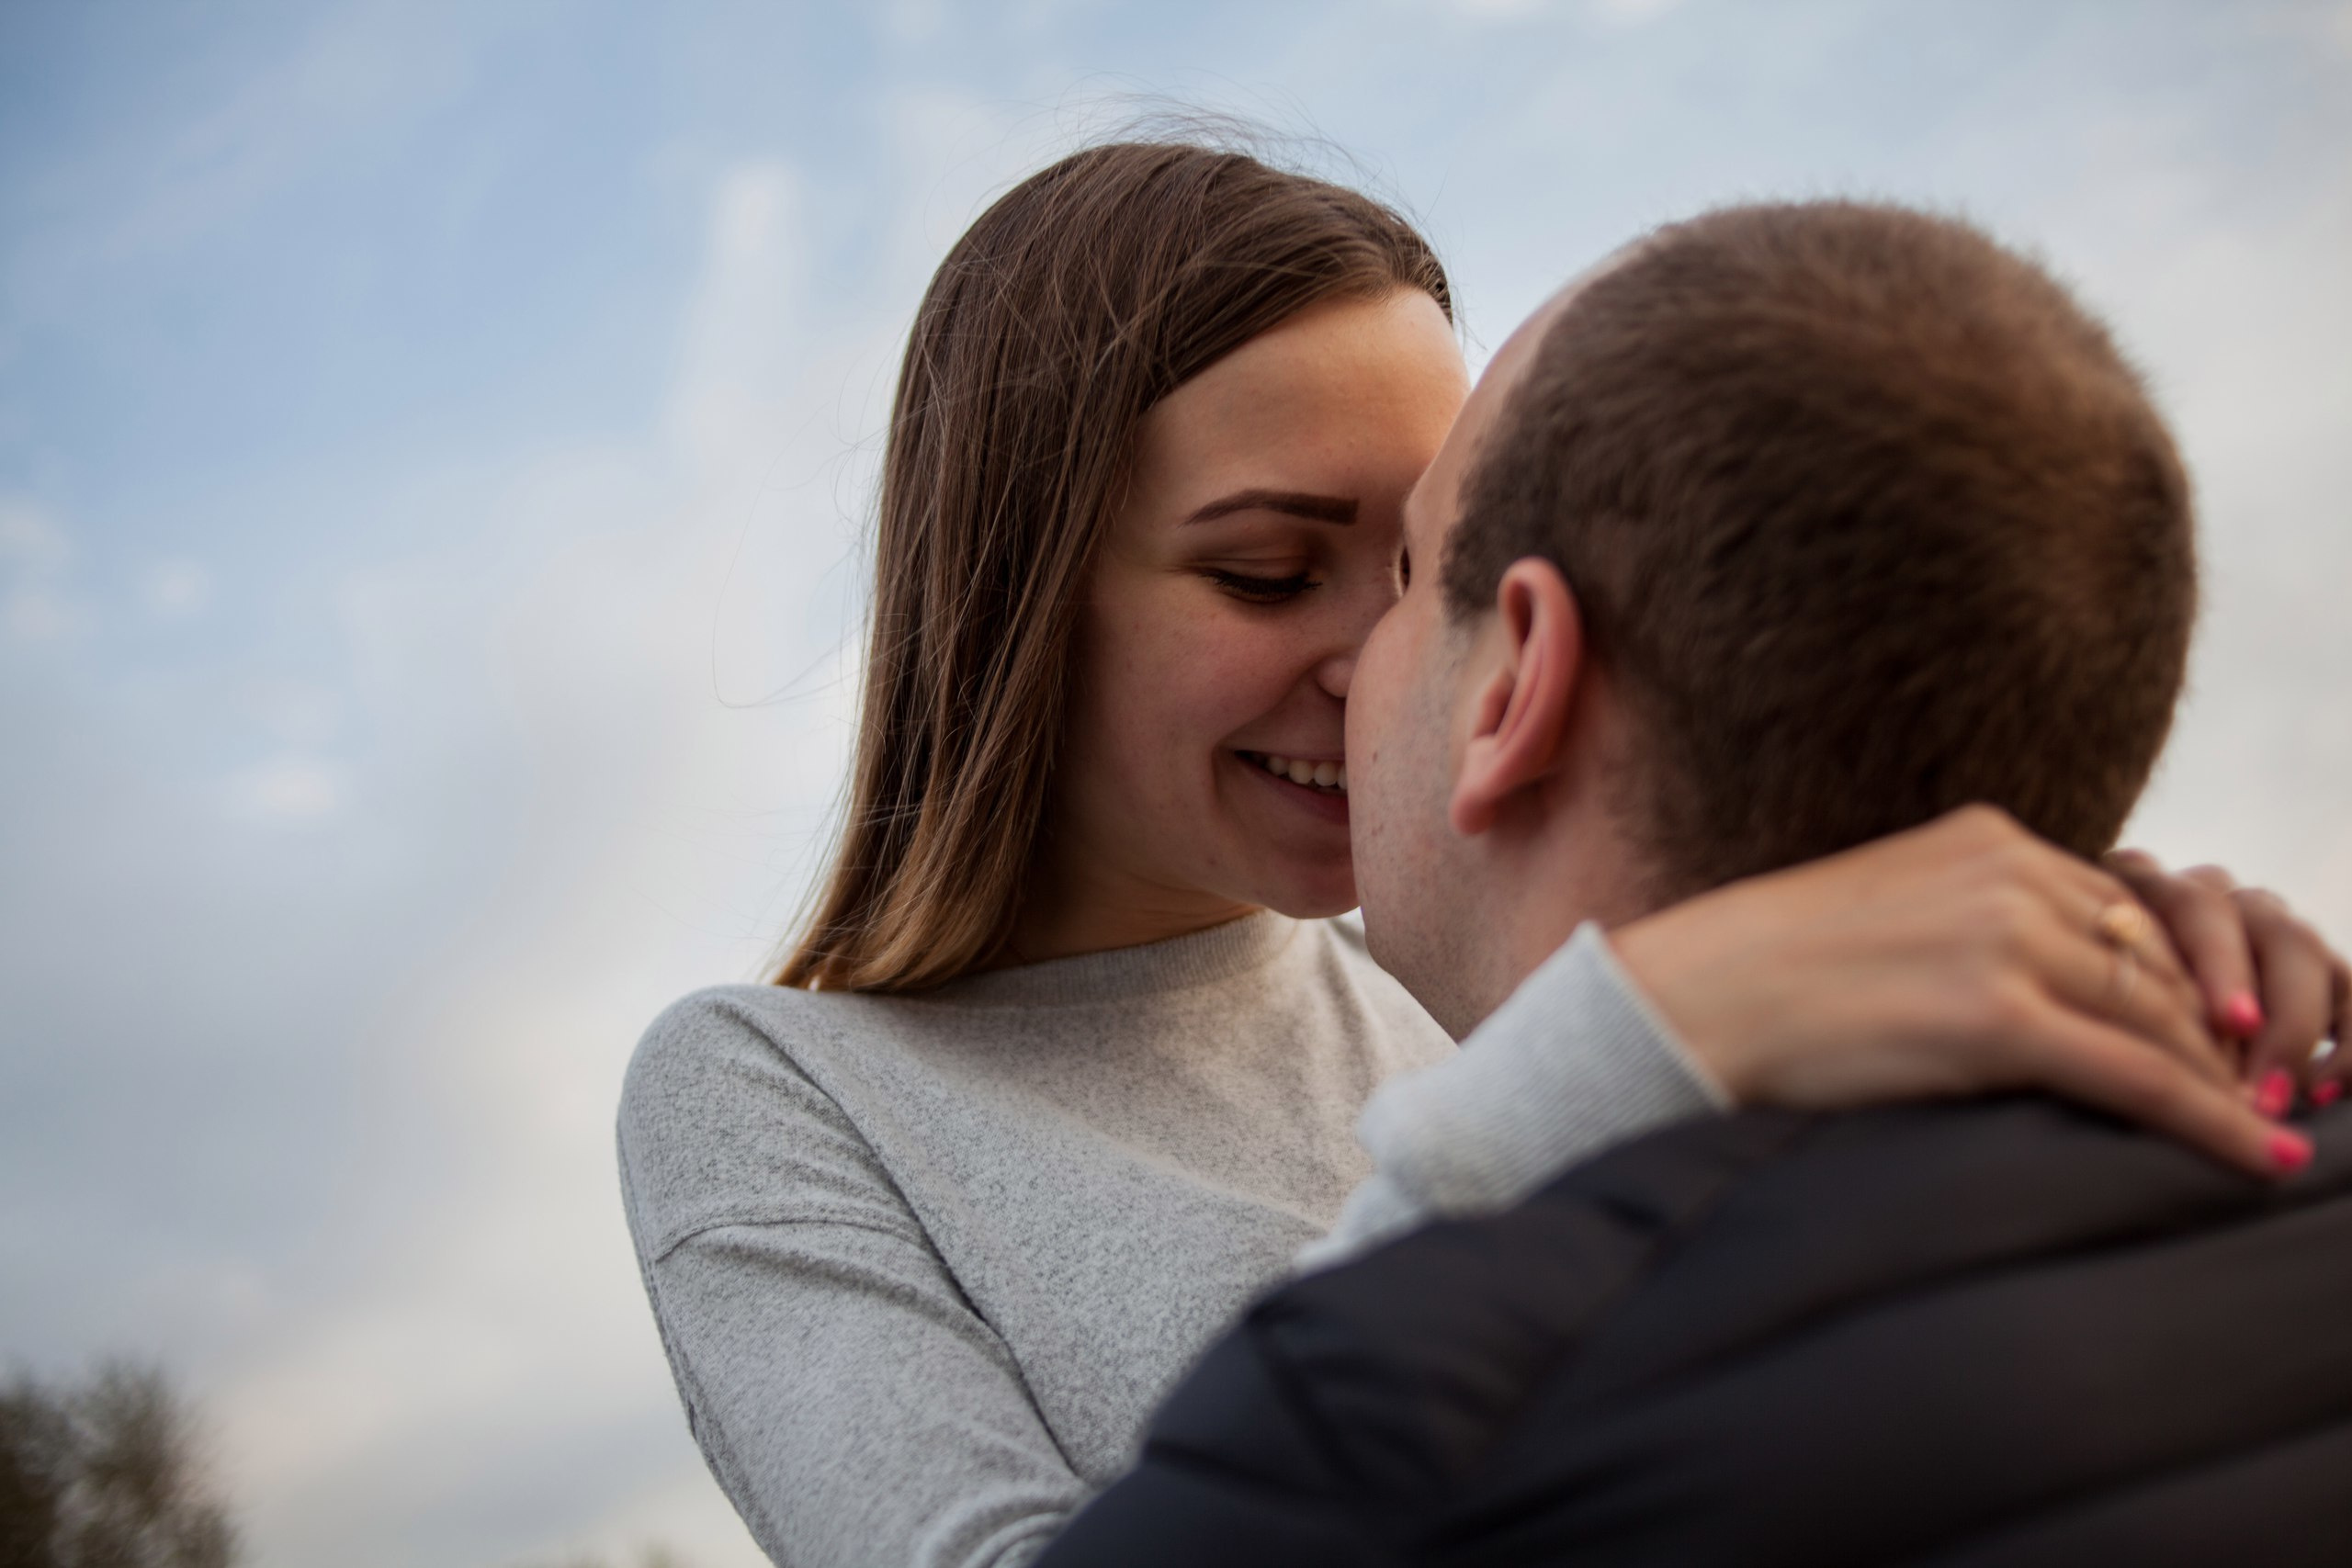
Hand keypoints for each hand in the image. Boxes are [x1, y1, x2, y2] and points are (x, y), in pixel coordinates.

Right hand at [1611, 805, 2312, 1179]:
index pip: (2124, 915)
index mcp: (1985, 838)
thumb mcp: (1887, 914)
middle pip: (2157, 964)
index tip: (2211, 1045)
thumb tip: (2041, 986)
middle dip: (2212, 1039)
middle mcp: (2007, 873)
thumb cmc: (1763, 977)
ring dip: (2221, 1085)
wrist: (1684, 1003)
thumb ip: (1970, 924)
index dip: (2178, 988)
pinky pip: (2140, 1076)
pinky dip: (2212, 1123)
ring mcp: (2003, 941)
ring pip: (2162, 1019)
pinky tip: (2258, 1160)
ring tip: (2261, 1134)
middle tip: (2254, 1099)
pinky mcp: (1994, 1017)